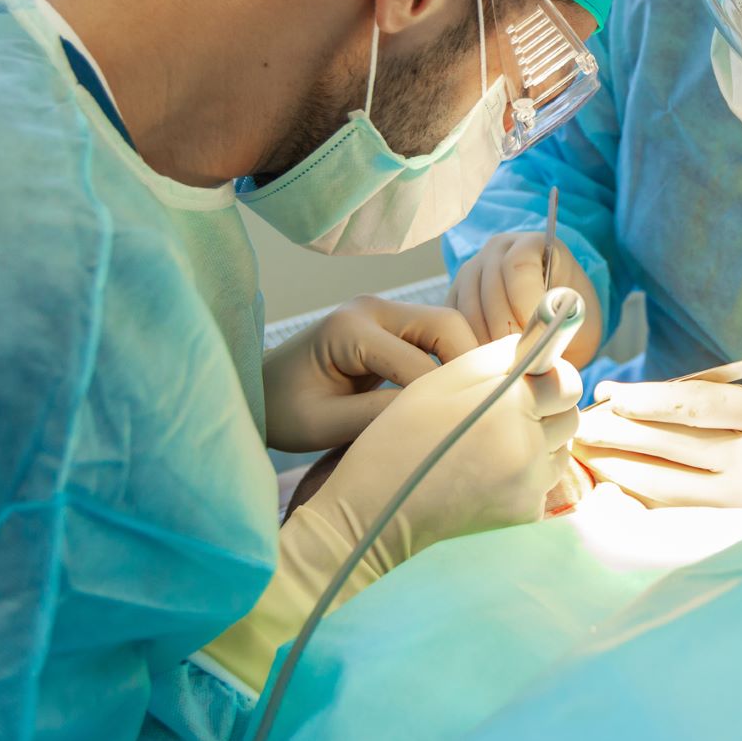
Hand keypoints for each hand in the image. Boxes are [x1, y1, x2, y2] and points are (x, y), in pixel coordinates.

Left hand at [262, 295, 479, 452]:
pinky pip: (435, 337)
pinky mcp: (392, 325)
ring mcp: (384, 313)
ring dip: (463, 362)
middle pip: (444, 325)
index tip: (455, 432)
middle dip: (468, 365)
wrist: (261, 392)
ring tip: (472, 403)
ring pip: (447, 327)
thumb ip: (375, 417)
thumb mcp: (324, 423)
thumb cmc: (283, 411)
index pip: (415, 362)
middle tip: (480, 410)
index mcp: (350, 327)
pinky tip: (454, 393)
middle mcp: (373, 308)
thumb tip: (433, 417)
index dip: (439, 397)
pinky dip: (451, 361)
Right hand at [308, 334, 582, 572]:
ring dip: (538, 443)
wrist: (373, 516)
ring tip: (489, 446)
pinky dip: (523, 477)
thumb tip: (540, 344)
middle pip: (569, 417)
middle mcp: (529, 448)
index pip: (567, 381)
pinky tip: (484, 477)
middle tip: (505, 413)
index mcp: (510, 407)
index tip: (529, 380)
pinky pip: (540, 486)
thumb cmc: (399, 440)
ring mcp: (529, 487)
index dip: (549, 377)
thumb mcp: (439, 382)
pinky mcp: (523, 517)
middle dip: (547, 409)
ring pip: (558, 452)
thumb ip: (497, 358)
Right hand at [448, 231, 602, 365]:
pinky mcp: (454, 297)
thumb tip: (544, 351)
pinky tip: (489, 366)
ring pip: (468, 311)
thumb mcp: (577, 318)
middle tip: (522, 361)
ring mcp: (471, 272)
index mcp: (533, 244)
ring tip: (507, 368)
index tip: (537, 334)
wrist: (552, 316)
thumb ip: (564, 325)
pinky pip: (453, 324)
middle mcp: (496, 252)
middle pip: (490, 291)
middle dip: (506, 331)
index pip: (519, 266)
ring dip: (487, 344)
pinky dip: (469, 346)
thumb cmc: (567, 315)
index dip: (526, 302)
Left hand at [574, 379, 741, 509]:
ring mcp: (738, 503)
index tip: (610, 395)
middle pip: (674, 444)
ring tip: (585, 449)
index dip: (649, 399)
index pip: (697, 404)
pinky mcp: (720, 530)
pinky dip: (629, 492)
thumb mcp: (733, 402)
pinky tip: (605, 479)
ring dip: (614, 465)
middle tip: (582, 423)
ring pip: (662, 483)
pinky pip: (662, 509)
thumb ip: (682, 398)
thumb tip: (610, 397)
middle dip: (620, 431)